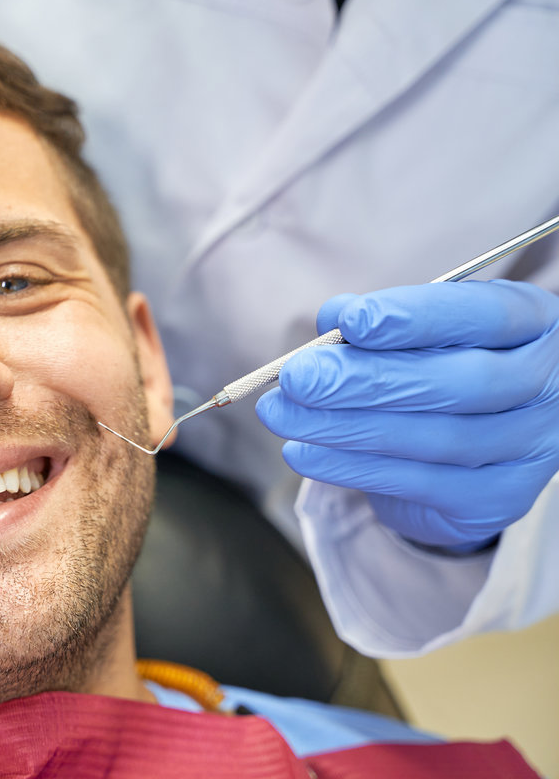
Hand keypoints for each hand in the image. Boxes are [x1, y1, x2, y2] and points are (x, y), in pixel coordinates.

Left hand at [256, 279, 558, 547]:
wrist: (485, 439)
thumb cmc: (445, 363)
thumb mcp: (421, 331)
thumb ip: (378, 321)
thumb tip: (332, 318)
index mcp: (532, 324)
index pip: (482, 315)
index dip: (415, 318)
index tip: (351, 321)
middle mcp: (544, 386)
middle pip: (459, 384)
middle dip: (367, 380)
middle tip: (297, 377)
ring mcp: (528, 447)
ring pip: (434, 439)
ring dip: (345, 427)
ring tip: (282, 413)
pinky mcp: (497, 498)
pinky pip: (416, 483)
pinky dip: (350, 468)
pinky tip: (303, 452)